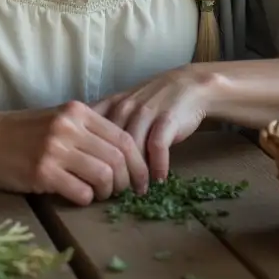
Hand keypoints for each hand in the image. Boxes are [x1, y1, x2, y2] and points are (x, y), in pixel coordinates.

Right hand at [0, 100, 149, 205]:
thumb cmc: (21, 132)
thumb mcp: (58, 120)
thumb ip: (88, 131)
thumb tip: (125, 158)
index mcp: (77, 111)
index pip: (124, 137)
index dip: (139, 163)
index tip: (143, 180)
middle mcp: (69, 126)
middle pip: (118, 158)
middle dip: (129, 181)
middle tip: (125, 193)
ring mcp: (55, 149)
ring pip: (104, 176)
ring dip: (107, 192)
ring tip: (99, 194)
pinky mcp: (42, 172)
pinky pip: (81, 192)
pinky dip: (86, 199)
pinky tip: (77, 196)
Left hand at [92, 65, 213, 180]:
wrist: (189, 85)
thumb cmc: (153, 102)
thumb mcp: (125, 107)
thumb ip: (107, 126)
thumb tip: (90, 158)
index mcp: (110, 106)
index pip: (90, 133)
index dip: (90, 159)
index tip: (95, 179)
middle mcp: (124, 108)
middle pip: (110, 145)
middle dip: (112, 172)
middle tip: (116, 193)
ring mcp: (145, 112)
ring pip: (132, 149)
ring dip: (135, 174)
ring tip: (138, 191)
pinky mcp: (166, 119)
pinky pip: (157, 147)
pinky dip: (158, 166)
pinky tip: (159, 179)